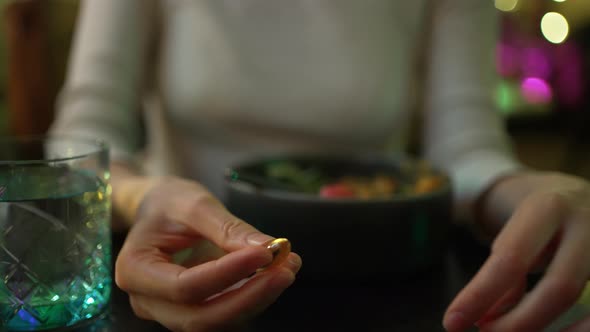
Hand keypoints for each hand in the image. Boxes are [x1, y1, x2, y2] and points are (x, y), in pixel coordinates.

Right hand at [114, 176, 301, 331]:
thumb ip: (227, 227)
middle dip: (249, 297)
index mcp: (135, 270)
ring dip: (257, 299)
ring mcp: (170, 311)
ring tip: (288, 266)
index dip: (228, 274)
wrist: (158, 210)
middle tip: (286, 269)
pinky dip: (254, 296)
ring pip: (218, 321)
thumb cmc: (168, 202)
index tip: (265, 253)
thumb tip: (268, 249)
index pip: (184, 286)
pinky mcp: (194, 309)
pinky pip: (226, 313)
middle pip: (201, 316)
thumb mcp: (194, 203)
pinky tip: (276, 272)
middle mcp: (148, 301)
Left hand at [443, 172, 589, 330]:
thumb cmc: (542, 219)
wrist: (585, 194)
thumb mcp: (517, 231)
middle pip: (560, 287)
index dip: (479, 296)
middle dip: (520, 322)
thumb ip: (505, 272)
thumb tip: (487, 321)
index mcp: (548, 208)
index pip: (511, 259)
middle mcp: (588, 225)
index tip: (452, 322)